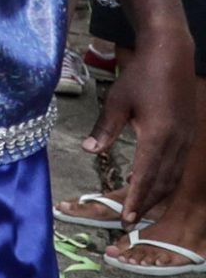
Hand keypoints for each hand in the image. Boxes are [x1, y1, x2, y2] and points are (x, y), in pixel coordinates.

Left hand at [87, 0, 196, 223]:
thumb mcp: (117, 101)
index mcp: (158, 136)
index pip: (146, 176)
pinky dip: (166, 178)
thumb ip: (105, 128)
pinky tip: (155, 183)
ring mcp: (186, 138)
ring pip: (173, 175)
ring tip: (141, 208)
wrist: (172, 55)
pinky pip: (178, 163)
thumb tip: (90, 151)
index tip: (126, 218)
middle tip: (131, 222)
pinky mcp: (188, 132)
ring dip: (158, 194)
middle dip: (146, 203)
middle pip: (162, 181)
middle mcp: (177, 141)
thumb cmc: (141, 76)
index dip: (136, 199)